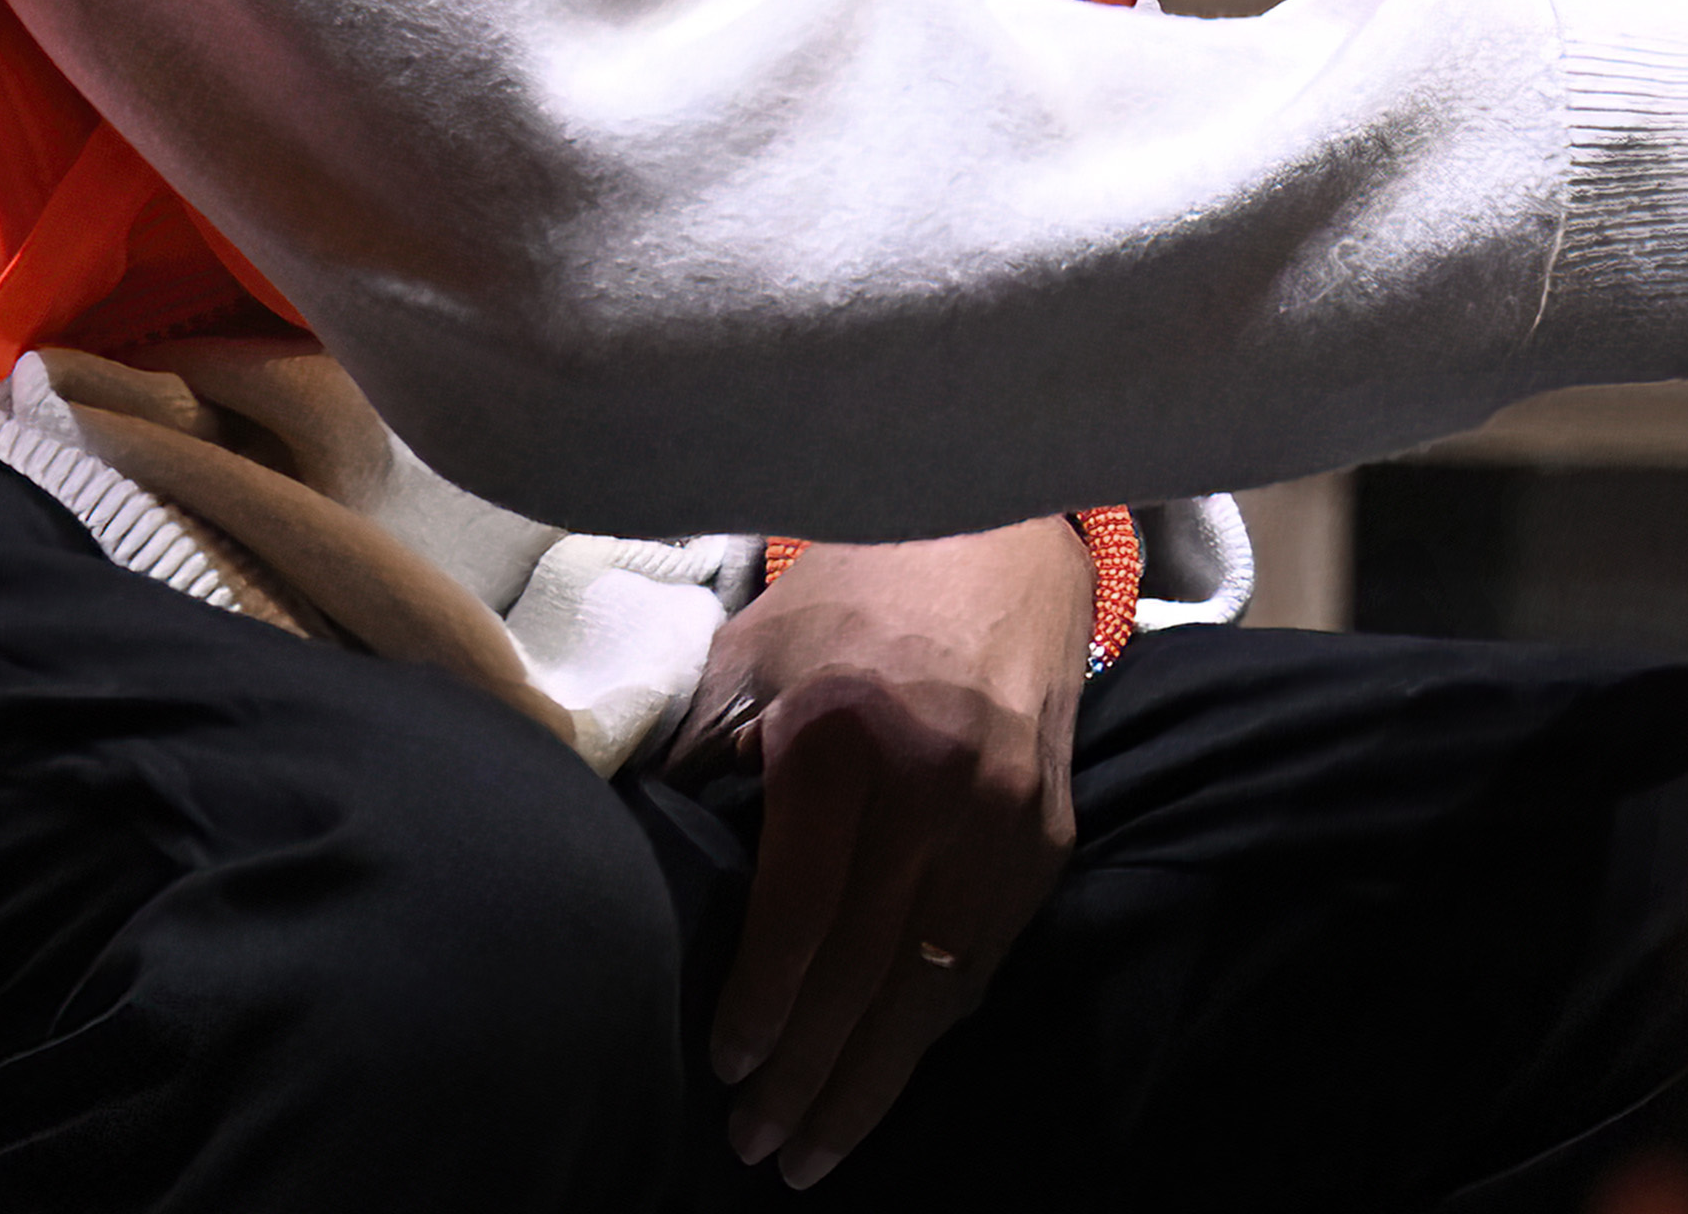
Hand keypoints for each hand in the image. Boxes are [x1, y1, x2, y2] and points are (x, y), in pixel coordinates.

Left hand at [665, 516, 1098, 1187]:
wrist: (1003, 539)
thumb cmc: (858, 593)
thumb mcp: (754, 650)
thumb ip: (701, 753)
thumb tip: (636, 855)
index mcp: (849, 740)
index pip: (805, 913)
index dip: (763, 1004)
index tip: (725, 1066)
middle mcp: (939, 788)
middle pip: (867, 972)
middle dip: (806, 1075)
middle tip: (757, 1146)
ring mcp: (1006, 817)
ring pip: (936, 986)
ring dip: (873, 1079)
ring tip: (816, 1148)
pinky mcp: (1050, 834)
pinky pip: (987, 957)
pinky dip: (934, 1025)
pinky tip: (890, 1069)